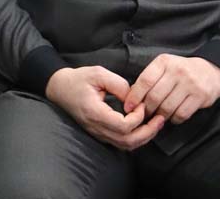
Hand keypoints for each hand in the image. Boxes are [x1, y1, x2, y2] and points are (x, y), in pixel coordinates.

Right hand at [46, 66, 164, 150]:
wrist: (59, 88)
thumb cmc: (78, 79)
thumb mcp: (98, 73)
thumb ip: (119, 85)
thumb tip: (135, 99)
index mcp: (95, 112)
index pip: (123, 126)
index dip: (138, 118)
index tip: (143, 104)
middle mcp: (96, 127)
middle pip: (127, 141)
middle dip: (148, 132)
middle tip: (160, 119)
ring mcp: (97, 133)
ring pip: (125, 146)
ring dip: (144, 137)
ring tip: (156, 125)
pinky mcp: (100, 133)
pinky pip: (121, 143)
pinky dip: (136, 138)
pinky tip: (143, 127)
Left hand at [124, 54, 219, 124]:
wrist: (211, 70)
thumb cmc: (182, 71)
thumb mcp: (165, 67)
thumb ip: (150, 79)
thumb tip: (132, 96)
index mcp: (164, 62)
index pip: (145, 81)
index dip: (135, 96)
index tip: (129, 107)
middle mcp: (177, 71)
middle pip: (155, 96)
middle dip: (146, 109)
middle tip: (144, 114)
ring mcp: (190, 84)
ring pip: (167, 107)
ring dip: (160, 116)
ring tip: (157, 117)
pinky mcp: (201, 96)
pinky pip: (182, 114)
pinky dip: (174, 119)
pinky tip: (172, 117)